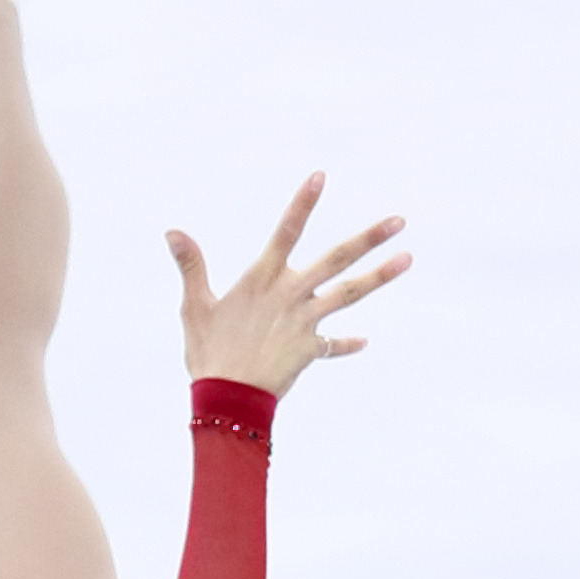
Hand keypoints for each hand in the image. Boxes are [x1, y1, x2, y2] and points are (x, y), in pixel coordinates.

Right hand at [169, 176, 410, 397]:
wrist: (227, 401)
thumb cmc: (208, 353)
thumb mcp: (195, 308)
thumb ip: (191, 267)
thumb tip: (173, 232)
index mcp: (263, 280)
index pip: (286, 232)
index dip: (302, 204)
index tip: (320, 177)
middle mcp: (290, 296)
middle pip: (336, 260)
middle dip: (369, 239)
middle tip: (399, 221)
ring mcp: (304, 323)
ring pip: (348, 294)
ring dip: (378, 276)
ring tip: (406, 259)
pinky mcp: (309, 351)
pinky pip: (332, 346)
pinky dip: (346, 344)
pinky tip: (364, 341)